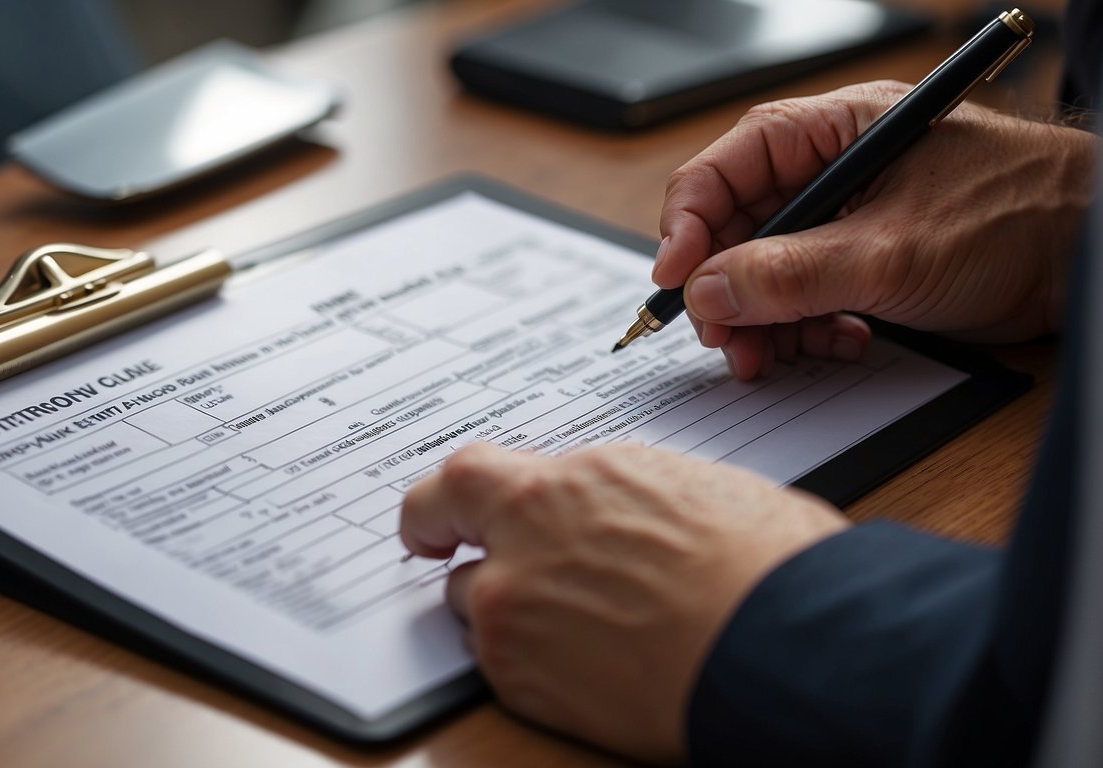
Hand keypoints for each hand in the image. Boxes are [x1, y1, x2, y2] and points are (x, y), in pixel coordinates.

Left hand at [399, 441, 847, 761]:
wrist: (785, 647)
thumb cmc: (767, 568)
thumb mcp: (692, 493)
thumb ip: (620, 502)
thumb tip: (614, 515)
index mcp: (572, 481)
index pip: (471, 474)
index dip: (449, 497)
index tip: (442, 515)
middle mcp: (525, 536)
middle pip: (442, 530)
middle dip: (446, 542)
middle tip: (448, 556)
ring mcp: (511, 609)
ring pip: (473, 605)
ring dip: (505, 612)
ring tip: (578, 632)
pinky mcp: (519, 678)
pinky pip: (498, 666)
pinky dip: (530, 665)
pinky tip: (589, 669)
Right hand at [657, 81, 1093, 378]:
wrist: (1086, 256)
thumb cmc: (1016, 214)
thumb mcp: (892, 251)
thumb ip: (791, 275)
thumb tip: (708, 293)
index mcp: (829, 132)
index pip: (726, 169)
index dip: (689, 224)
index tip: (675, 279)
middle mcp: (828, 171)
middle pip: (737, 229)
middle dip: (726, 290)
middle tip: (726, 339)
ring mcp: (845, 220)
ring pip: (765, 273)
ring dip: (763, 322)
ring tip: (774, 358)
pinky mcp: (863, 265)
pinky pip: (804, 300)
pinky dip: (806, 331)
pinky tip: (836, 344)